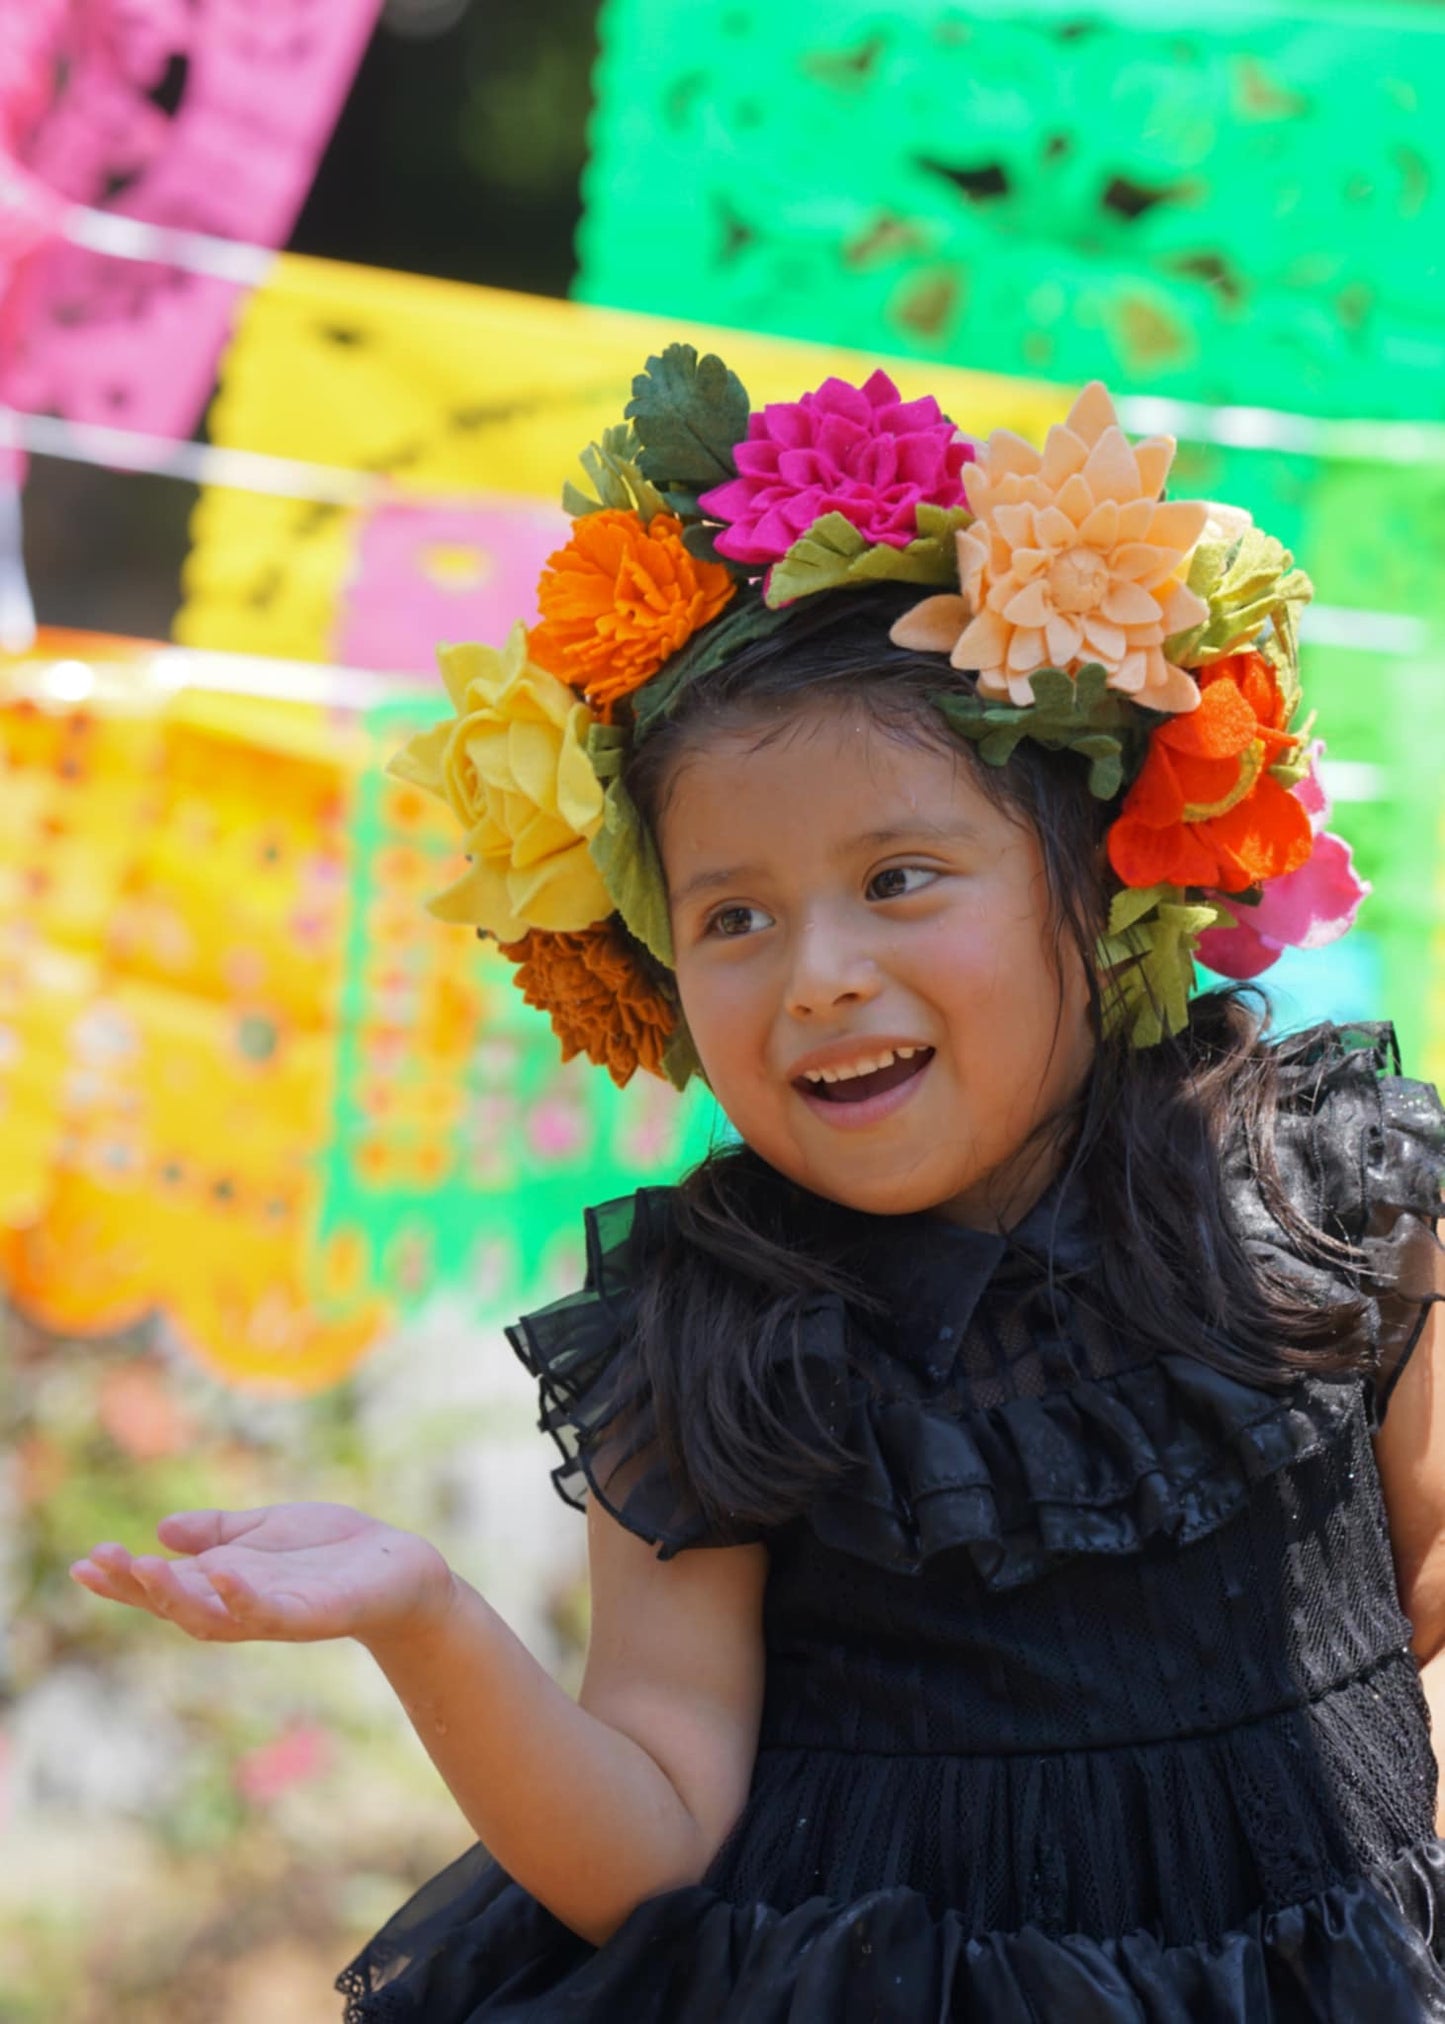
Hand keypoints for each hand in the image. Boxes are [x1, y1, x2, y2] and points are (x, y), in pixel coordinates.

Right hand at [69, 1502, 456, 1647]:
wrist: (402, 1570)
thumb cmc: (333, 1551)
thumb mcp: (268, 1530)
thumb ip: (219, 1534)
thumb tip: (161, 1530)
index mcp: (227, 1584)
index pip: (166, 1585)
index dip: (123, 1581)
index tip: (82, 1564)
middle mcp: (243, 1607)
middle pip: (177, 1606)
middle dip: (136, 1588)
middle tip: (99, 1564)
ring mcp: (276, 1614)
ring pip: (214, 1617)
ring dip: (176, 1595)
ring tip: (143, 1568)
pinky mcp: (314, 1614)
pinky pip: (272, 1612)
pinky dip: (244, 1596)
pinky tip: (223, 1572)